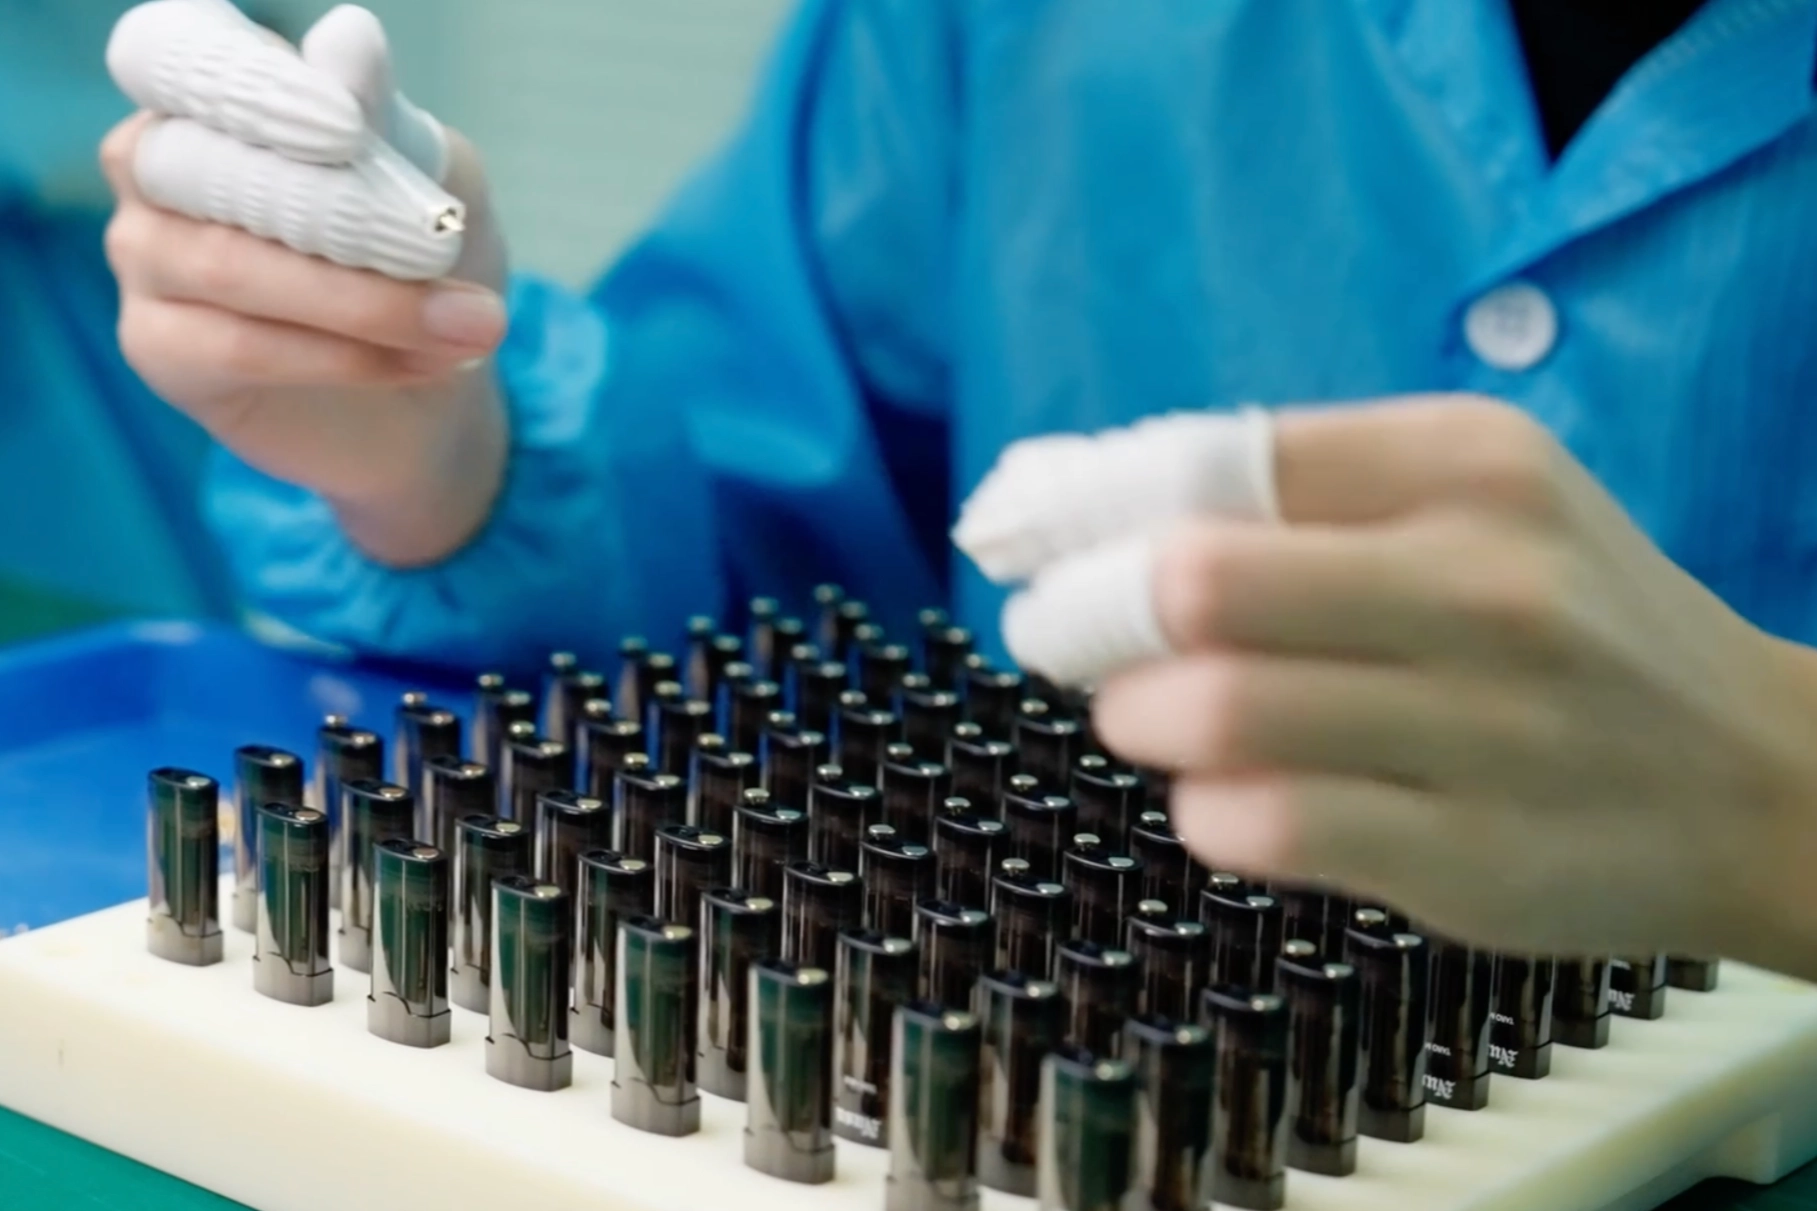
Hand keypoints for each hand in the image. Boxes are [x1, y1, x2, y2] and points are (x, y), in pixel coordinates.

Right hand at [101, 2, 508, 565]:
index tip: (346, 129)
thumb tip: (347, 40)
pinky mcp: (159, 345)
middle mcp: (155, 158)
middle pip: (204, 164)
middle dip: (339, 213)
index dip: (250, 86)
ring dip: (367, 300)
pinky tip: (420, 362)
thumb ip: (384, 119)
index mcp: (213, 90)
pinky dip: (347, 355)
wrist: (434, 388)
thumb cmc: (421, 258)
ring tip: (470, 323)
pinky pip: (242, 346)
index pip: (180, 54)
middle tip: (442, 249)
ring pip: (231, 264)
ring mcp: (144, 252)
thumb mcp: (431, 176)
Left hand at [980, 396, 1816, 969]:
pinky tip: (1224, 795)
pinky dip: (1202, 809)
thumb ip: (1290, 489)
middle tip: (1064, 638)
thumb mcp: (1471, 501)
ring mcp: (1483, 728)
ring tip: (1150, 715)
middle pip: (1194, 581)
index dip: (1080, 507)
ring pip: (1211, 712)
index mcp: (1465, 466)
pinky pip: (1258, 826)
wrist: (1759, 778)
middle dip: (1085, 617)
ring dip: (1136, 716)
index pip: (1208, 460)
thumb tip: (1068, 494)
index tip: (1019, 541)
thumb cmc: (1570, 622)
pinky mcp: (1469, 856)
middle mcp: (1483, 582)